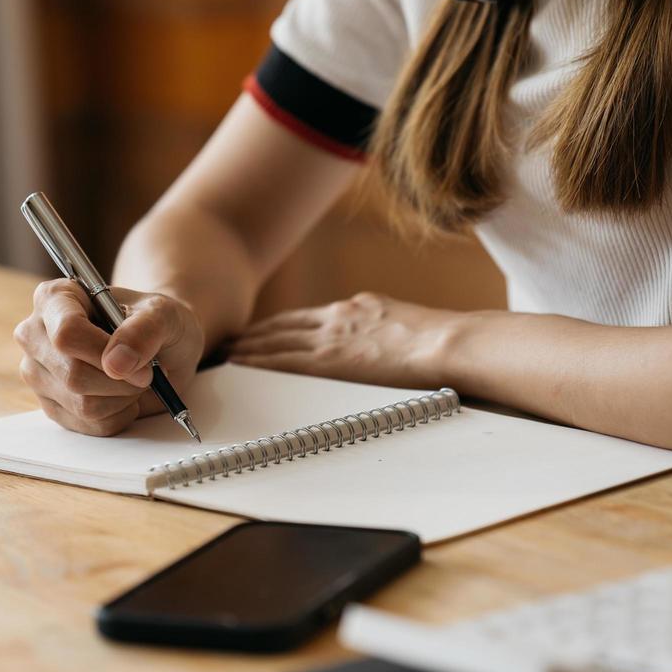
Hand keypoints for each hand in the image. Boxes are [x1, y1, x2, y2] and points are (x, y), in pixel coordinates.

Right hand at [14, 280, 204, 435]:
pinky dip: (118, 415)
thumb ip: (143, 330)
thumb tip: (115, 363)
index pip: (67, 333)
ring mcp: (38, 373)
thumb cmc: (154, 322)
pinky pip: (88, 425)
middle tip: (146, 372)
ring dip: (122, 398)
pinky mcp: (51, 406)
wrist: (161, 348)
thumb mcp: (162, 314)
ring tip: (133, 380)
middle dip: (121, 381)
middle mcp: (35, 334)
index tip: (141, 364)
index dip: (105, 354)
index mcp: (55, 298)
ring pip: (82, 404)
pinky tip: (123, 396)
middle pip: (74, 374)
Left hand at [229, 292, 457, 387]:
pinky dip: (257, 361)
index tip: (261, 331)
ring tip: (225, 353)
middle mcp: (337, 317)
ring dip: (247, 347)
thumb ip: (384, 326)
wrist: (447, 342)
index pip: (306, 318)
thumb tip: (383, 339)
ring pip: (275, 341)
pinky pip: (281, 361)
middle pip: (282, 326)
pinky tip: (239, 364)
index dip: (279, 325)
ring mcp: (330, 337)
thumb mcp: (405, 321)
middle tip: (230, 340)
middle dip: (255, 334)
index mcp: (356, 308)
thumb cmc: (442, 339)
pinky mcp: (329, 359)